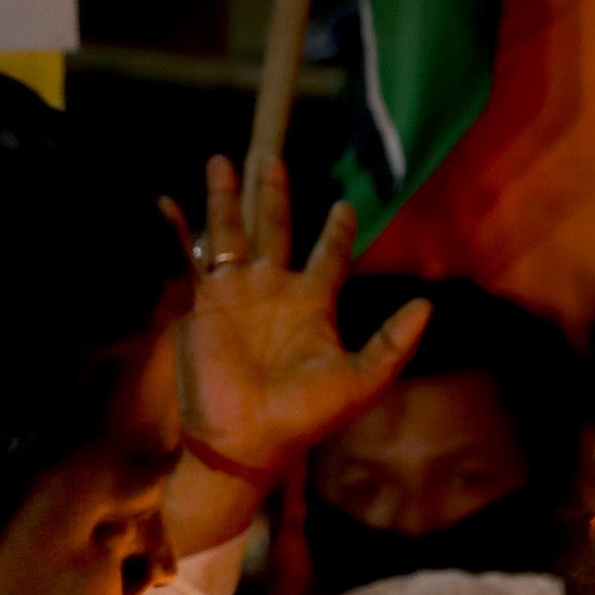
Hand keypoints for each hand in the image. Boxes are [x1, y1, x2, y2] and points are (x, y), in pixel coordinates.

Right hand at [177, 155, 428, 495]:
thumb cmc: (304, 415)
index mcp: (313, 303)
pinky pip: (188, 257)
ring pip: (231, 231)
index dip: (338, 231)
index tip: (345, 206)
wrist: (247, 439)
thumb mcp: (361, 381)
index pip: (329, 255)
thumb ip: (393, 344)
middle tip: (273, 156)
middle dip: (274, 193)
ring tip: (223, 160)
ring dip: (227, 197)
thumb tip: (428, 305)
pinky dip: (177, 230)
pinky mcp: (202, 303)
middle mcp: (274, 290)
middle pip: (275, 227)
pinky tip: (167, 202)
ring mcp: (235, 293)